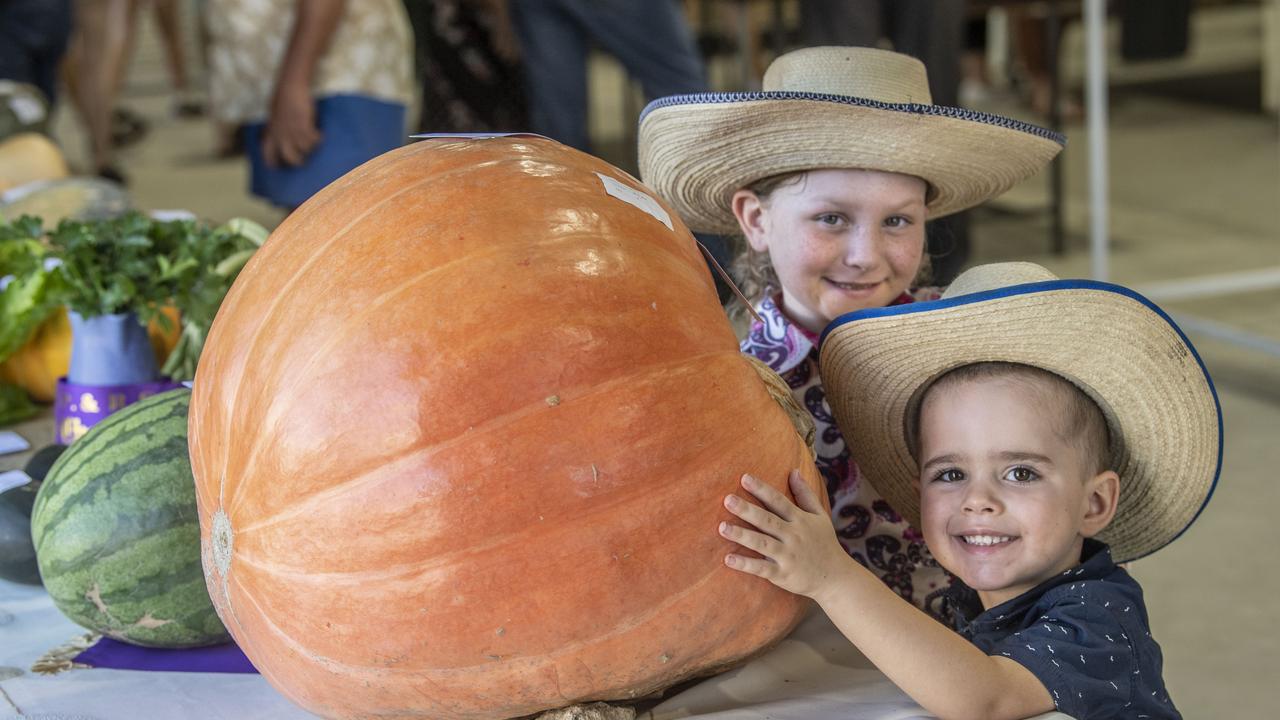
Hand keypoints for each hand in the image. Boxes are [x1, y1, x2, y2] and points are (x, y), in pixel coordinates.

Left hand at [262, 81, 320, 167]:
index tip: (279, 168)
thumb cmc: (282, 99)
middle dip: (298, 161)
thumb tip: (277, 139)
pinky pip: (313, 140)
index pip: (268, 154)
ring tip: (314, 141)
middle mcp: (281, 134)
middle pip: (289, 158)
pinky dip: (318, 138)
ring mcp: (293, 130)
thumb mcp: (274, 116)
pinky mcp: (304, 125)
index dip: (273, 164)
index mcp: (271, 132)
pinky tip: (320, 134)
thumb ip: (275, 129)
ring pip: (304, 150)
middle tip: (303, 159)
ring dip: (311, 147)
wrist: (290, 86)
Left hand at [719, 470, 849, 599]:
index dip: (762, 490)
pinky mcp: (783, 574)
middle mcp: (793, 536)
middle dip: (747, 510)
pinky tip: (728, 559)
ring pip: (762, 543)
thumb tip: (794, 471)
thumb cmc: (824, 543)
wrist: (836, 578)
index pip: (778, 501)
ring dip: (742, 535)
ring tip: (722, 527)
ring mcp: (788, 556)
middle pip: (767, 520)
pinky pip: (762, 568)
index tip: (744, 478)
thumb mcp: (820, 516)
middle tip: (727, 499)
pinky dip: (745, 564)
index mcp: (800, 520)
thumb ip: (805, 494)